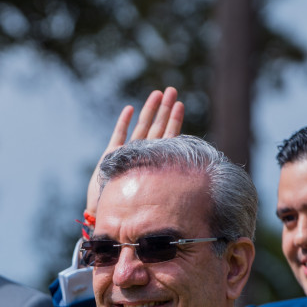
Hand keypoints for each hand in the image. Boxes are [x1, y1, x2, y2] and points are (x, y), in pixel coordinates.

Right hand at [85, 87, 184, 219]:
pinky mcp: (111, 156)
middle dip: (163, 108)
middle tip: (171, 90)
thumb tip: (198, 177)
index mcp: (155, 162)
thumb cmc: (134, 210)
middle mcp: (143, 155)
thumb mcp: (157, 192)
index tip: (180, 105)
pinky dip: (124, 122)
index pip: (168, 136)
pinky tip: (130, 109)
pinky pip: (119, 135)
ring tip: (157, 94)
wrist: (109, 216)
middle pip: (156, 127)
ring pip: (141, 128)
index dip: (174, 120)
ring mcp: (127, 154)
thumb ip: (170, 181)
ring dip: (148, 110)